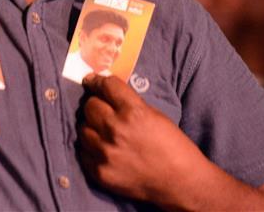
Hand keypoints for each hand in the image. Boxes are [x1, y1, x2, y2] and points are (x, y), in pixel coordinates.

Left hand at [78, 74, 209, 206]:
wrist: (179, 182)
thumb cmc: (172, 145)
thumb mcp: (154, 115)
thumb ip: (128, 104)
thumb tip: (105, 92)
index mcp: (133, 112)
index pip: (106, 86)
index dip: (98, 80)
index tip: (91, 81)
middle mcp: (115, 129)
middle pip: (90, 105)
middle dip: (96, 105)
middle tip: (103, 110)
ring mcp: (105, 152)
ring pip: (83, 128)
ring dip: (92, 127)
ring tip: (103, 132)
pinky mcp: (99, 171)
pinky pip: (83, 151)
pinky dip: (90, 148)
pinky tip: (102, 149)